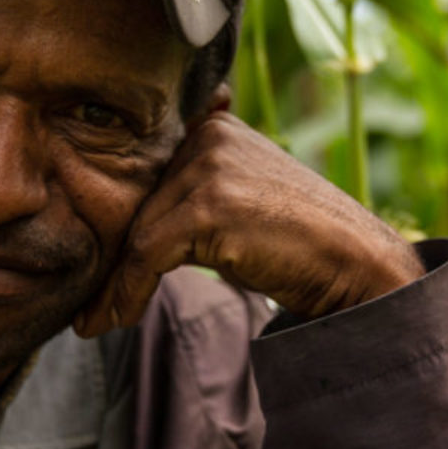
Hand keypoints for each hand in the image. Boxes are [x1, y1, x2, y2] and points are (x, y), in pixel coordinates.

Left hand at [73, 112, 424, 336]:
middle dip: (115, 257)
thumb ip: (198, 193)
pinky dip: (125, 294)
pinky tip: (114, 320)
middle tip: (90, 302)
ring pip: (137, 231)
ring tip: (96, 319)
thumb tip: (138, 231)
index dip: (124, 224)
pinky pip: (146, 256)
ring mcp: (211, 168)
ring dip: (114, 283)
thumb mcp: (244, 202)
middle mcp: (211, 136)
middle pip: (139, 204)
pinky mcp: (209, 206)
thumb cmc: (302, 244)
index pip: (149, 177)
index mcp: (217, 128)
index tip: (102, 268)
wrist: (357, 264)